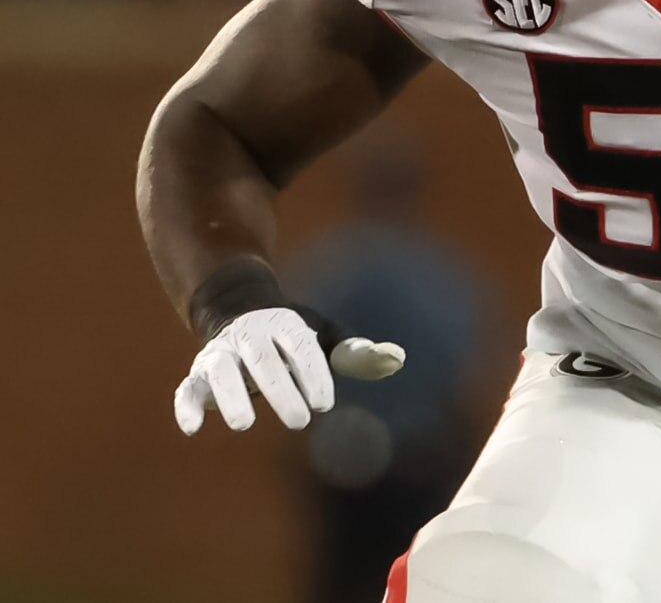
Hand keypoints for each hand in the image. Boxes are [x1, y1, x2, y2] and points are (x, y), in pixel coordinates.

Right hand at [172, 307, 404, 434]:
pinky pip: (187, 387)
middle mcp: (250, 336)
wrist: (237, 311)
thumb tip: (396, 359)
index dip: (313, 373)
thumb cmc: (290, 333)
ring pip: (221, 370)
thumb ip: (354, 350)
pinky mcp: (199, 374)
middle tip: (300, 420)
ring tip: (244, 423)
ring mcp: (221, 354)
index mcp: (285, 324)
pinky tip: (193, 427)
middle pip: (263, 361)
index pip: (301, 348)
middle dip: (280, 389)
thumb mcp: (323, 335)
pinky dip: (186, 405)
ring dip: (230, 395)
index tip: (325, 403)